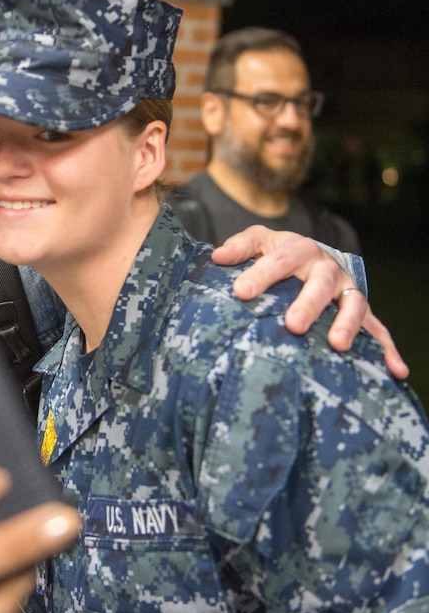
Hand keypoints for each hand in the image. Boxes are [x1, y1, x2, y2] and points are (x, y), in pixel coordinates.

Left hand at [212, 226, 407, 378]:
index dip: (261, 275)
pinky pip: (378, 330)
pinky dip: (388, 349)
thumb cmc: (276, 253)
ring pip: (352, 305)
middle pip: (320, 284)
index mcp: (299, 250)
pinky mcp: (361, 312)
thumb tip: (217, 257)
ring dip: (347, 324)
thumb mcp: (258, 242)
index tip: (241, 292)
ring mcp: (346, 290)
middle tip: (293, 325)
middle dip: (308, 304)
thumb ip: (238, 247)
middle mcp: (327, 269)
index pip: (279, 260)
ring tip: (338, 345)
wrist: (309, 256)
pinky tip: (395, 370)